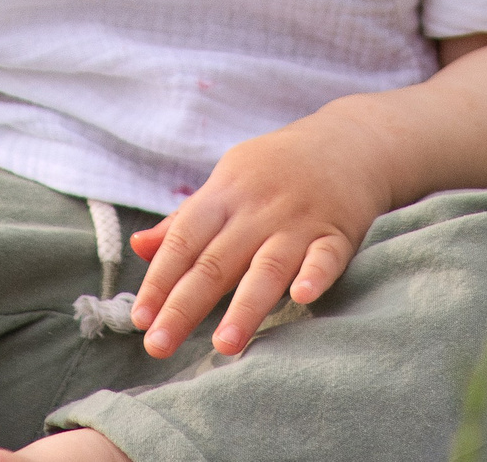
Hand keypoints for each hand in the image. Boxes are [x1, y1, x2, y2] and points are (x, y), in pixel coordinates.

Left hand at [127, 113, 391, 358]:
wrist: (348, 140)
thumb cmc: (275, 169)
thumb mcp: (227, 182)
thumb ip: (186, 219)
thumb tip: (138, 248)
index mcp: (224, 193)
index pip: (183, 239)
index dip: (159, 279)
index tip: (140, 317)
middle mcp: (258, 209)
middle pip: (216, 262)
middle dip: (184, 306)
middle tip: (158, 345)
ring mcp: (299, 221)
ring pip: (267, 267)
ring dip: (244, 307)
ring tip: (223, 346)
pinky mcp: (338, 233)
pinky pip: (326, 256)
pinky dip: (315, 275)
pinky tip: (302, 297)